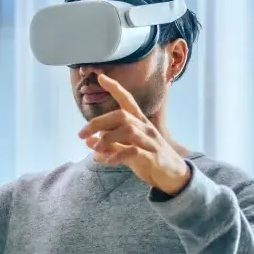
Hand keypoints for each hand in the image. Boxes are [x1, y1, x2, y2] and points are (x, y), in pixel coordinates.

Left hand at [77, 73, 191, 194]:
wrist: (173, 176)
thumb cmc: (149, 159)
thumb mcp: (126, 150)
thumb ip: (109, 144)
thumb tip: (88, 140)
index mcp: (139, 122)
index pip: (127, 100)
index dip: (115, 88)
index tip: (101, 77)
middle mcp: (145, 128)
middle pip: (121, 115)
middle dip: (98, 122)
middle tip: (81, 134)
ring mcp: (149, 141)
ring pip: (127, 130)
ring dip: (106, 139)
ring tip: (94, 149)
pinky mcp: (152, 156)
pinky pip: (133, 151)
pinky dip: (117, 155)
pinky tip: (107, 161)